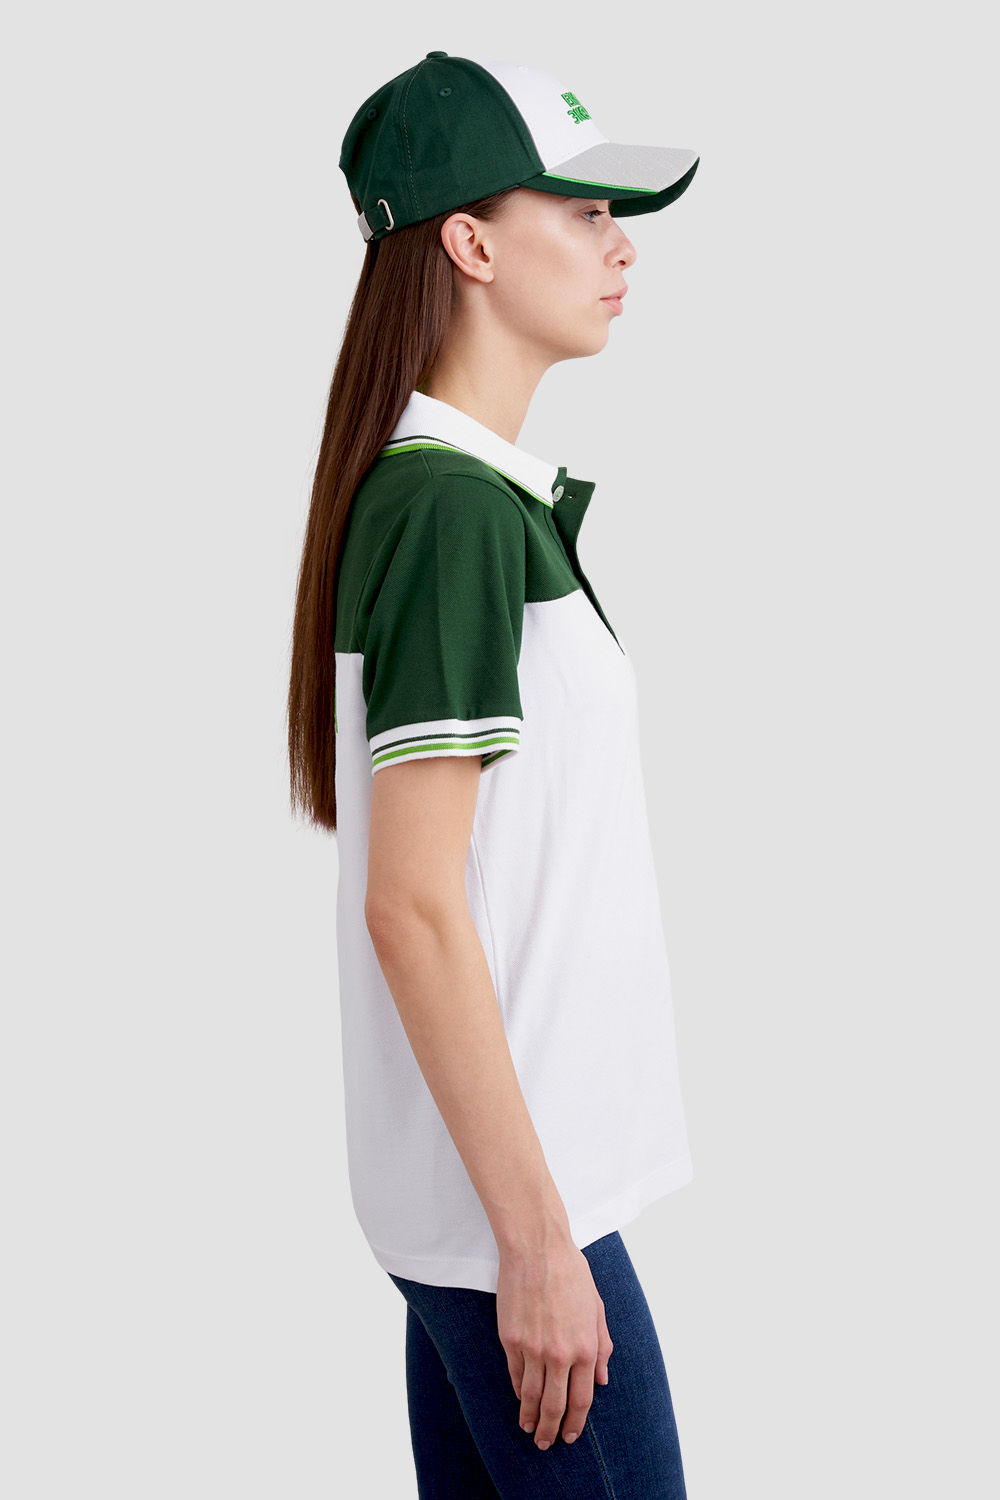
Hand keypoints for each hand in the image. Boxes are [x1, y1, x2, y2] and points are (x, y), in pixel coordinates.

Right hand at [496, 1235, 613, 1449]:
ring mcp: (532, 1348)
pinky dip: (518, 1390)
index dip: (576, 1422)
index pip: (582, 1399)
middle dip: (550, 1430)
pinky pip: (515, 1374)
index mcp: (584, 1347)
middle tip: (546, 1444)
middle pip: (554, 1405)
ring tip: (529, 1428)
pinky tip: (520, 1398)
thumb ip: (601, 1346)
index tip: (570, 1436)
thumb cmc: (571, 1273)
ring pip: (530, 1396)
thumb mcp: (597, 1308)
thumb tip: (601, 1380)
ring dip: (530, 1417)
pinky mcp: (510, 1338)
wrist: (537, 1249)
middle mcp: (559, 1353)